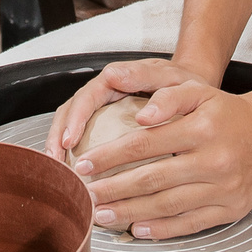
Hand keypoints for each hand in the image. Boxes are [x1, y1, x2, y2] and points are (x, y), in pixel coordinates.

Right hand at [46, 56, 214, 163]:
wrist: (194, 95)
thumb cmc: (181, 85)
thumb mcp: (168, 76)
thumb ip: (143, 74)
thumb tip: (116, 77)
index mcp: (113, 80)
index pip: (85, 97)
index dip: (74, 119)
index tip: (69, 140)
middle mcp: (103, 96)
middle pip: (69, 114)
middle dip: (58, 138)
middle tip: (56, 162)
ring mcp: (103, 112)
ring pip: (72, 127)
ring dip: (61, 150)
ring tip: (60, 172)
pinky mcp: (107, 129)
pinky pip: (85, 141)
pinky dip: (76, 157)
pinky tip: (78, 177)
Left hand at [56, 59, 251, 239]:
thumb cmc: (227, 112)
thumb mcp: (199, 90)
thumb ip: (166, 98)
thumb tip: (140, 117)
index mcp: (200, 129)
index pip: (143, 145)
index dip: (109, 156)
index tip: (84, 164)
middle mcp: (212, 161)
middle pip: (151, 180)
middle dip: (112, 189)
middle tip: (84, 195)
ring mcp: (222, 189)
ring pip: (167, 205)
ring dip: (130, 213)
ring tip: (101, 215)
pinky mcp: (230, 210)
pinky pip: (190, 224)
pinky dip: (161, 229)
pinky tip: (137, 229)